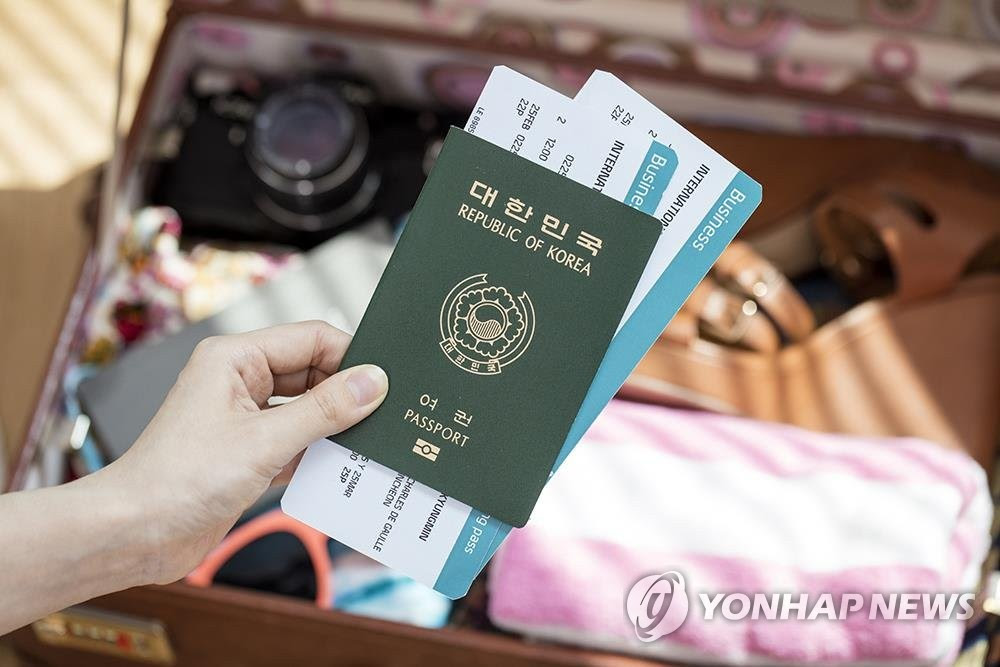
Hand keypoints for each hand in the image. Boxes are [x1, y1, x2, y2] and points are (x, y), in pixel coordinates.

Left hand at [104, 321, 387, 583]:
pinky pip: (297, 441)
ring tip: (373, 440)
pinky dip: (319, 452)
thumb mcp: (264, 441)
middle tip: (387, 412)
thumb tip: (372, 383)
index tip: (386, 379)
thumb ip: (324, 411)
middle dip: (346, 392)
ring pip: (307, 409)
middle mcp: (239, 381)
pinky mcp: (248, 453)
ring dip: (335, 425)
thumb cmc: (179, 479)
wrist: (132, 535)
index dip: (349, 355)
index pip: (309, 338)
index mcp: (234, 358)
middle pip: (311, 372)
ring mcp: (244, 418)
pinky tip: (346, 467)